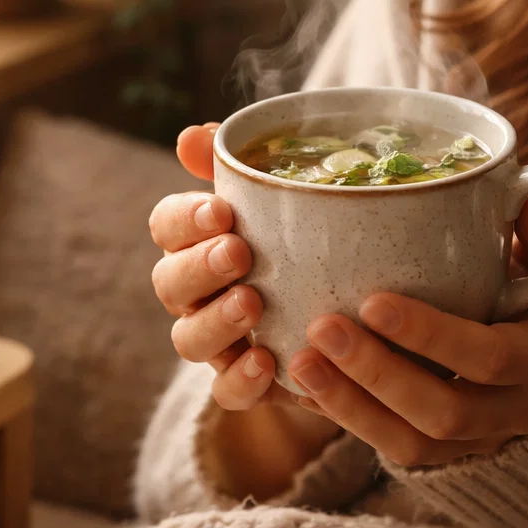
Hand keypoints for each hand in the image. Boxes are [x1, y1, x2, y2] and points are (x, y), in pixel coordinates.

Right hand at [149, 124, 298, 410]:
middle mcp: (197, 292)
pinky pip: (226, 392)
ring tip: (252, 303)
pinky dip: (240, 380)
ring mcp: (218, 341)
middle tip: (239, 252)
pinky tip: (267, 363)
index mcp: (198, 241)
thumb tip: (194, 136)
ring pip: (188, 339)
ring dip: (216, 321)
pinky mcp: (245, 384)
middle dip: (200, 266)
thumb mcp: (288, 198)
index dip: (185, 219)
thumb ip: (245, 167)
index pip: (167, 225)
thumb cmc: (311, 236)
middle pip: (170, 283)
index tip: (221, 209)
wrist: (359, 311)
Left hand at [286, 194, 527, 466]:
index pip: (491, 358)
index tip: (371, 302)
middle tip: (321, 329)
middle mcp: (520, 411)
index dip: (431, 336)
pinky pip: (393, 450)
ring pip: (413, 445)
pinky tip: (302, 388)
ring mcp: (481, 440)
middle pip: (445, 413)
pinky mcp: (446, 454)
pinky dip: (346, 420)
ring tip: (300, 362)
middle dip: (377, 374)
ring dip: (350, 406)